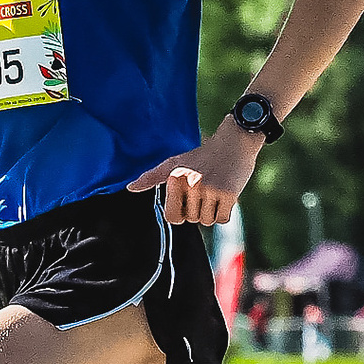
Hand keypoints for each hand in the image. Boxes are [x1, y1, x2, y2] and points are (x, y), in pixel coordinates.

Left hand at [126, 124, 257, 226]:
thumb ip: (152, 177)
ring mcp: (210, 189)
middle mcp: (191, 184)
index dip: (181, 214)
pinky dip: (224, 212)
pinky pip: (222, 219)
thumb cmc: (202, 156)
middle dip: (199, 210)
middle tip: (206, 190)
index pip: (172, 217)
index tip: (188, 201)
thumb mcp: (174, 163)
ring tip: (215, 191)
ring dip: (212, 212)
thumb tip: (130, 188)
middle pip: (192, 219)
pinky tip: (226, 194)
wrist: (234, 142)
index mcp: (175, 178)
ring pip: (207, 221)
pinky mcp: (228, 193)